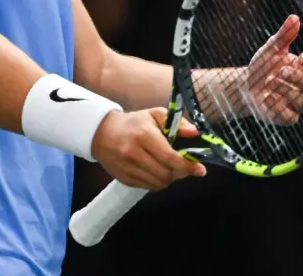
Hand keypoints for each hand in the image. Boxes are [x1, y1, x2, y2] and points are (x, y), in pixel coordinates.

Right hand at [91, 108, 205, 189]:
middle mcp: (134, 153)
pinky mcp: (124, 178)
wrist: (102, 132)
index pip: (169, 158)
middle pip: (166, 174)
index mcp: (144, 136)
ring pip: (158, 183)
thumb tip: (195, 133)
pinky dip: (158, 182)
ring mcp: (127, 168)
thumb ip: (178, 123)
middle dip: (180, 173)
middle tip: (186, 167)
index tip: (200, 169)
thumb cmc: (133, 123)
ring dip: (170, 178)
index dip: (187, 166)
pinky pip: (148, 187)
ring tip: (171, 167)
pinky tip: (158, 171)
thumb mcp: (155, 115)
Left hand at [244, 15, 302, 124]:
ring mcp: (296, 104)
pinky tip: (267, 96)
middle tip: (282, 70)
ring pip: (301, 100)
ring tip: (271, 82)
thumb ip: (284, 35)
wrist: (244, 86)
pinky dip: (279, 106)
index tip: (301, 57)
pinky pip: (290, 116)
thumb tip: (295, 17)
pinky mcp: (286, 117)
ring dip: (286, 90)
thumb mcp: (271, 49)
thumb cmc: (262, 67)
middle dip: (298, 78)